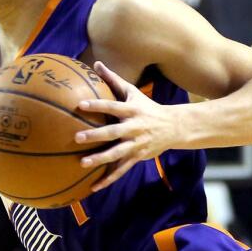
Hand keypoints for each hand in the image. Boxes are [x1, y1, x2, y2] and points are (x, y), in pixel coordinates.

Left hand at [74, 61, 180, 191]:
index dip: (97, 106)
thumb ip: (113, 80)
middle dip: (96, 135)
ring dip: (100, 159)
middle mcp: (134, 128)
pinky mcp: (137, 157)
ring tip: (82, 163)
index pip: (112, 107)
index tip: (80, 105)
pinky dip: (108, 179)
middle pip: (113, 133)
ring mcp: (136, 144)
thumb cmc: (147, 107)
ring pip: (117, 154)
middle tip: (77, 137)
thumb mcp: (133, 93)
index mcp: (131, 111)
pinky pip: (121, 170)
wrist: (173, 127)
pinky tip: (93, 187)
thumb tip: (96, 63)